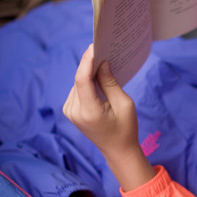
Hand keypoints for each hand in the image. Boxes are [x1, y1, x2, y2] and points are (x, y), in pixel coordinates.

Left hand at [63, 46, 148, 190]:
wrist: (118, 150)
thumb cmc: (125, 128)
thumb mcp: (124, 104)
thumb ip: (110, 82)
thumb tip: (101, 62)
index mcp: (88, 111)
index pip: (82, 80)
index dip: (87, 60)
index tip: (95, 45)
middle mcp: (75, 112)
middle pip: (79, 79)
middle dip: (90, 63)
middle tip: (103, 47)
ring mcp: (71, 112)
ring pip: (78, 82)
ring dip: (89, 72)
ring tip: (103, 60)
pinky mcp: (71, 111)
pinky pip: (78, 89)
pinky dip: (87, 80)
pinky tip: (98, 76)